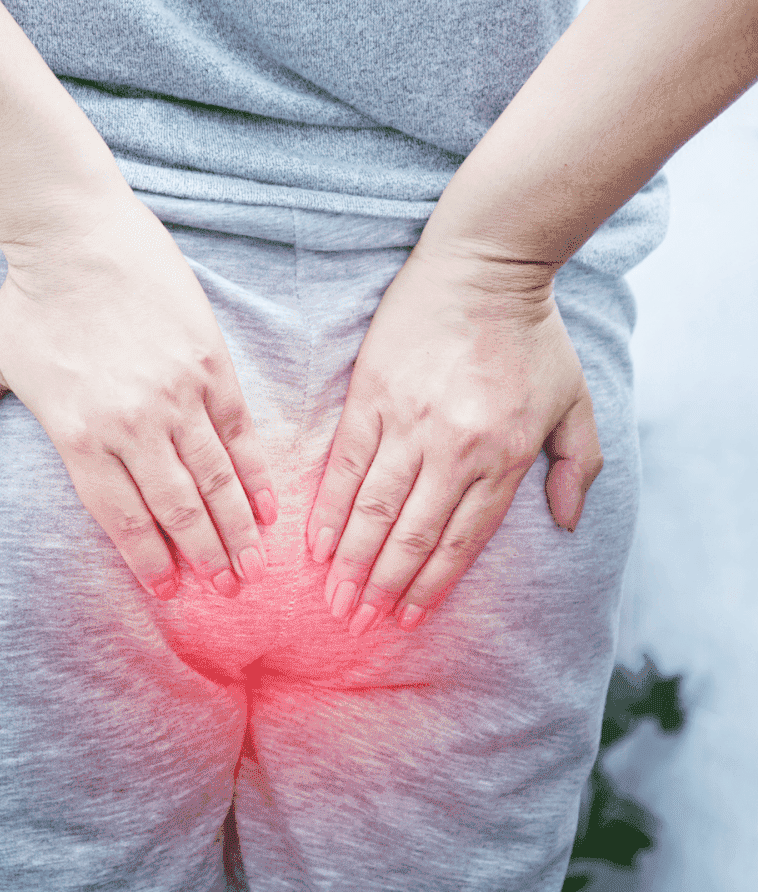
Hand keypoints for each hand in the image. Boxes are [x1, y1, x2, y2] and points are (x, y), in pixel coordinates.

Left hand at [0, 197, 278, 599]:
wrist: (75, 234)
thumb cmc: (25, 301)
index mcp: (79, 436)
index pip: (121, 519)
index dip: (149, 563)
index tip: (168, 592)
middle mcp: (132, 425)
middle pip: (177, 511)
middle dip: (205, 560)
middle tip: (226, 592)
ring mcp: (176, 395)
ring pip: (216, 480)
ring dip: (238, 530)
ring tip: (253, 567)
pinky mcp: (209, 363)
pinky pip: (240, 432)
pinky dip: (255, 474)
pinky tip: (268, 508)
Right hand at [306, 251, 603, 633]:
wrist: (483, 265)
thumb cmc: (531, 335)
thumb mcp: (575, 401)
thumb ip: (577, 466)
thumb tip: (566, 523)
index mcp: (502, 456)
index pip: (461, 539)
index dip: (429, 585)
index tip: (405, 620)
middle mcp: (453, 448)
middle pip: (410, 535)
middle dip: (381, 588)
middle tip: (357, 626)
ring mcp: (407, 423)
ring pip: (373, 509)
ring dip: (350, 561)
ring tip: (332, 601)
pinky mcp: (370, 398)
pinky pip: (345, 466)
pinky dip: (328, 509)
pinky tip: (315, 543)